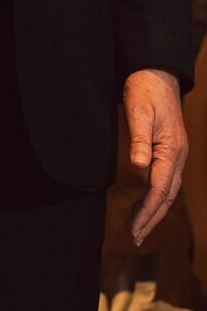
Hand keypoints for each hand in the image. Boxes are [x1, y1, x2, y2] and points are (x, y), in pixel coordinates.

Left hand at [125, 68, 186, 244]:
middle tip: (134, 238)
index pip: (159, 189)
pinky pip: (164, 181)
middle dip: (151, 219)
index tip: (133, 229)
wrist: (156, 72)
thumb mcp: (138, 111)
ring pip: (167, 191)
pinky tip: (141, 204)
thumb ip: (139, 139)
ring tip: (136, 229)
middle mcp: (178, 156)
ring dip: (153, 211)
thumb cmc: (145, 89)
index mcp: (172, 149)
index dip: (147, 211)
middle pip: (166, 196)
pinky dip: (154, 197)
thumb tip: (138, 168)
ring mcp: (175, 154)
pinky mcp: (169, 151)